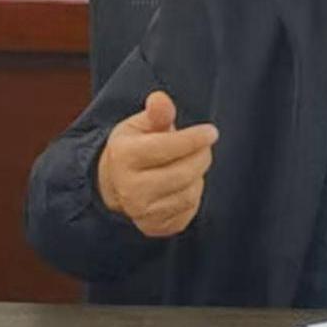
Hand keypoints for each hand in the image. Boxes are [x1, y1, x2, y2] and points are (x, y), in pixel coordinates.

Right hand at [97, 90, 217, 237]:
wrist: (115, 184)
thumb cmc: (134, 148)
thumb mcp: (140, 125)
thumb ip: (156, 113)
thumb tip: (160, 99)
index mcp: (124, 156)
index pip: (168, 147)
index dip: (194, 138)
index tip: (211, 132)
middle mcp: (130, 188)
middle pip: (184, 173)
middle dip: (201, 156)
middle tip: (203, 146)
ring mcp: (141, 211)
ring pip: (190, 193)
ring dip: (197, 176)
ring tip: (188, 165)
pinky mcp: (154, 227)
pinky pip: (188, 211)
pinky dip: (192, 195)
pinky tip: (182, 185)